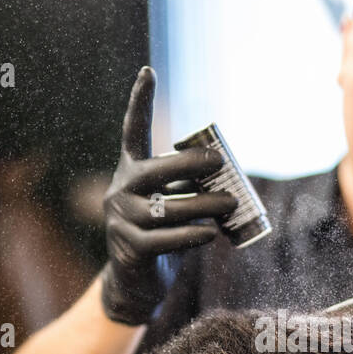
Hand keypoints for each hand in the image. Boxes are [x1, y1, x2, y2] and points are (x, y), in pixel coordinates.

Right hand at [99, 66, 237, 324]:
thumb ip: (189, 187)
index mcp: (131, 171)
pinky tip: (212, 234)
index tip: (148, 71)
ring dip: (205, 206)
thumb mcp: (173, 204)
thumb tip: (229, 178)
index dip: (140, 101)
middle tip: (221, 163)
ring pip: (168, 208)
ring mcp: (121, 220)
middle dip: (191, 164)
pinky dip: (193, 235)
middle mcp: (121, 189)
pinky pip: (167, 239)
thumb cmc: (162, 235)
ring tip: (231, 204)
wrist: (135, 282)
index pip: (133, 131)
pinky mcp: (131, 248)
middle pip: (157, 169)